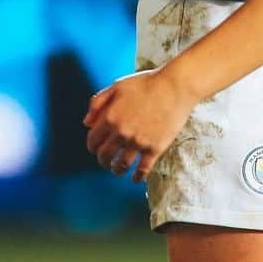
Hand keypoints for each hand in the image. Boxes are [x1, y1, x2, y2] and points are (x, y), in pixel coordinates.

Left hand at [83, 67, 196, 181]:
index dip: (93, 146)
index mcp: (110, 117)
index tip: (97, 148)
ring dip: (117, 170)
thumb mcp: (118, 86)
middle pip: (104, 156)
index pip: (93, 141)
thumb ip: (98, 102)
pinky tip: (135, 179)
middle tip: (106, 161)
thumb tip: (86, 123)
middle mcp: (121, 133)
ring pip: (121, 165)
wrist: (176, 86)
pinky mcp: (155, 148)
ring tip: (118, 170)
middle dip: (103, 160)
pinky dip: (137, 177)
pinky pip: (143, 169)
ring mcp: (138, 142)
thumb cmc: (147, 82)